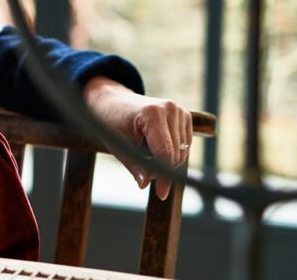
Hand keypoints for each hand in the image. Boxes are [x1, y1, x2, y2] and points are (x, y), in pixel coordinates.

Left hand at [84, 77, 193, 199]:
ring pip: (182, 152)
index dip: (163, 176)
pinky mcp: (184, 115)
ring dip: (167, 161)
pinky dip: (172, 152)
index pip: (165, 153)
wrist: (113, 101)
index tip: (161, 193)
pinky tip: (155, 147)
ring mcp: (179, 110)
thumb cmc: (112, 123)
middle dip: (161, 169)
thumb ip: (134, 166)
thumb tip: (144, 184)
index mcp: (152, 114)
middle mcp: (170, 109)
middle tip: (142, 171)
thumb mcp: (118, 146)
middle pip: (175, 155)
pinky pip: (185, 145)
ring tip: (145, 155)